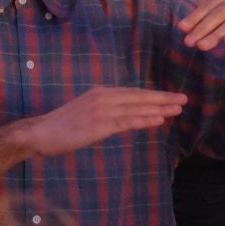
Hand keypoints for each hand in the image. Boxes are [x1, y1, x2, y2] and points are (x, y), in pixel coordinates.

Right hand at [25, 86, 186, 156]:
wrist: (41, 132)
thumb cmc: (63, 126)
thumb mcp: (88, 111)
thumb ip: (107, 110)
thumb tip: (125, 114)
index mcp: (102, 93)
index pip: (134, 93)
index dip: (155, 95)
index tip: (172, 97)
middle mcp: (104, 97)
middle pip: (140, 97)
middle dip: (163, 98)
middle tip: (184, 99)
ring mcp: (102, 110)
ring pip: (137, 108)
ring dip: (159, 108)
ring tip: (177, 109)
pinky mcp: (99, 125)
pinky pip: (127, 122)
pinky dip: (144, 119)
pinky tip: (158, 119)